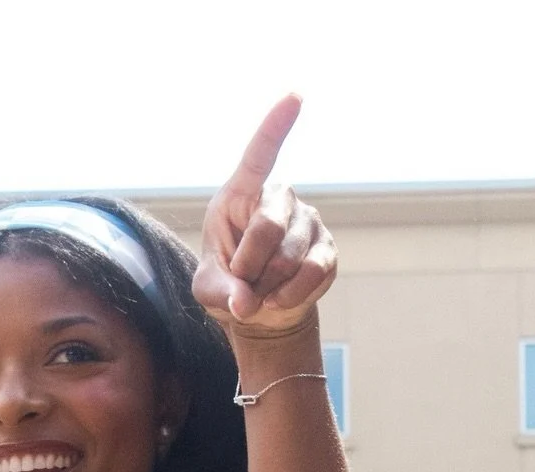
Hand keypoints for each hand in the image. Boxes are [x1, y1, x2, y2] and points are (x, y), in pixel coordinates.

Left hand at [193, 95, 336, 337]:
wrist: (260, 312)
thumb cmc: (227, 286)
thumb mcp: (208, 290)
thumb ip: (219, 292)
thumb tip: (244, 303)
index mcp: (240, 195)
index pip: (258, 156)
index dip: (275, 127)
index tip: (295, 95)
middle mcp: (278, 199)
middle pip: (268, 227)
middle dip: (248, 267)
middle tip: (241, 280)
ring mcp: (307, 221)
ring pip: (288, 257)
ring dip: (266, 287)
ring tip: (259, 291)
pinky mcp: (326, 249)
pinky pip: (311, 273)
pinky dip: (289, 296)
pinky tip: (278, 299)